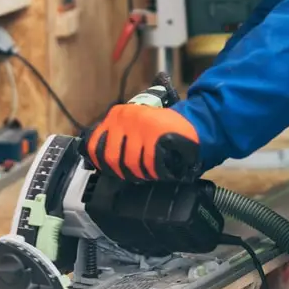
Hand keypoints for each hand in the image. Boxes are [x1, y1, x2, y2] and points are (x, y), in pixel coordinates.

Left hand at [85, 103, 200, 180]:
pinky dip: (153, 170)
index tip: (107, 169)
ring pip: (131, 163)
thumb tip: (99, 160)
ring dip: (140, 173)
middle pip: (113, 158)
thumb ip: (118, 137)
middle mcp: (126, 117)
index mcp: (117, 114)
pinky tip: (158, 169)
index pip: (95, 145)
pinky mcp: (154, 133)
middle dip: (123, 171)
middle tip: (133, 174)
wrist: (193, 121)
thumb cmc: (162, 127)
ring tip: (148, 171)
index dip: (99, 162)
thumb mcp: (135, 126)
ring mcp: (140, 125)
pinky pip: (148, 162)